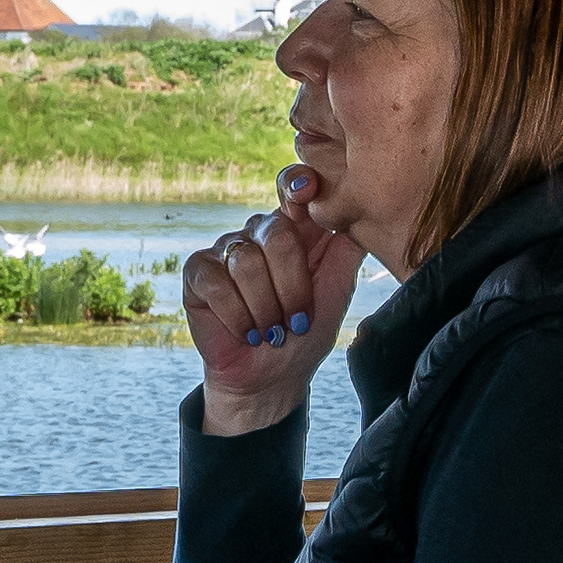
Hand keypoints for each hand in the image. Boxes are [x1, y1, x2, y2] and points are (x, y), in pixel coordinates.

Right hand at [184, 170, 367, 436]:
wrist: (271, 378)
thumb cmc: (305, 333)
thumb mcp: (338, 290)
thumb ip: (348, 249)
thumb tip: (364, 209)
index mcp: (296, 229)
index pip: (293, 187)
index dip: (297, 185)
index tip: (307, 192)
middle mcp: (260, 232)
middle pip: (276, 233)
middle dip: (292, 287)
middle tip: (296, 321)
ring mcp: (226, 249)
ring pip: (246, 262)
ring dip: (265, 309)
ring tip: (271, 331)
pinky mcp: (198, 271)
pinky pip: (217, 282)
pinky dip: (237, 315)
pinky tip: (246, 332)